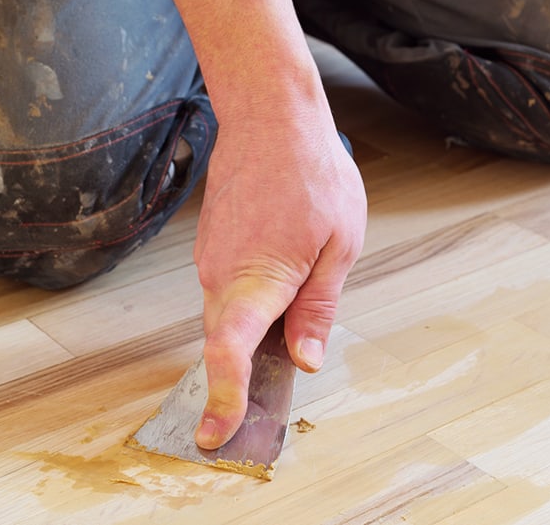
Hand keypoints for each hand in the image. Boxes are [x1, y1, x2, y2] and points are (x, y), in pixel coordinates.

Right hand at [192, 107, 365, 448]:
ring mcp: (210, 259)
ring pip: (228, 316)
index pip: (228, 351)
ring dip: (251, 333)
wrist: (270, 116)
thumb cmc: (312, 173)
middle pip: (225, 342)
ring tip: (291, 324)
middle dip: (241, 378)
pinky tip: (282, 282)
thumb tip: (304, 361)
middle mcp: (220, 274)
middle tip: (267, 404)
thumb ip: (318, 308)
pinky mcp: (211, 246)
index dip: (222, 398)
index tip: (216, 434)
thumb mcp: (339, 246)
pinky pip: (227, 290)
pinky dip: (247, 305)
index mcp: (257, 279)